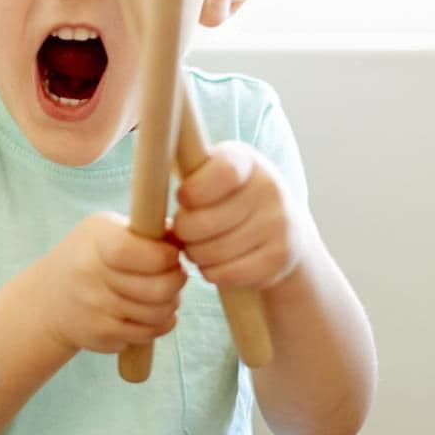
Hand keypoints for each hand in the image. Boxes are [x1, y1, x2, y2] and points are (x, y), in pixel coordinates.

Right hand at [32, 212, 186, 353]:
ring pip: (158, 314)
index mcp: (96, 243)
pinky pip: (148, 334)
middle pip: (159, 288)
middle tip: (175, 274)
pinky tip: (150, 311)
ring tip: (162, 293)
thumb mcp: (104, 230)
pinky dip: (158, 324)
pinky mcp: (102, 337)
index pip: (141, 253)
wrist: (47, 300)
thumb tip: (185, 235)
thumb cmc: (86, 257)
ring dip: (170, 303)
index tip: (171, 253)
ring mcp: (96, 311)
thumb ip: (143, 230)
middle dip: (177, 281)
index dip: (165, 256)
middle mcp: (92, 278)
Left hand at [172, 140, 305, 289]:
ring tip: (200, 245)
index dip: (193, 191)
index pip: (221, 172)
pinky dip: (212, 272)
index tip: (183, 199)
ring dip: (196, 253)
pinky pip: (227, 273)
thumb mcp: (211, 173)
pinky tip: (214, 262)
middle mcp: (269, 189)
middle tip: (185, 231)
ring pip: (212, 251)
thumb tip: (150, 164)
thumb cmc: (227, 197)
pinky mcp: (280, 258)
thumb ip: (185, 165)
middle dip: (185, 231)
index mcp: (245, 161)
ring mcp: (279, 224)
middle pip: (205, 221)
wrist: (283, 229)